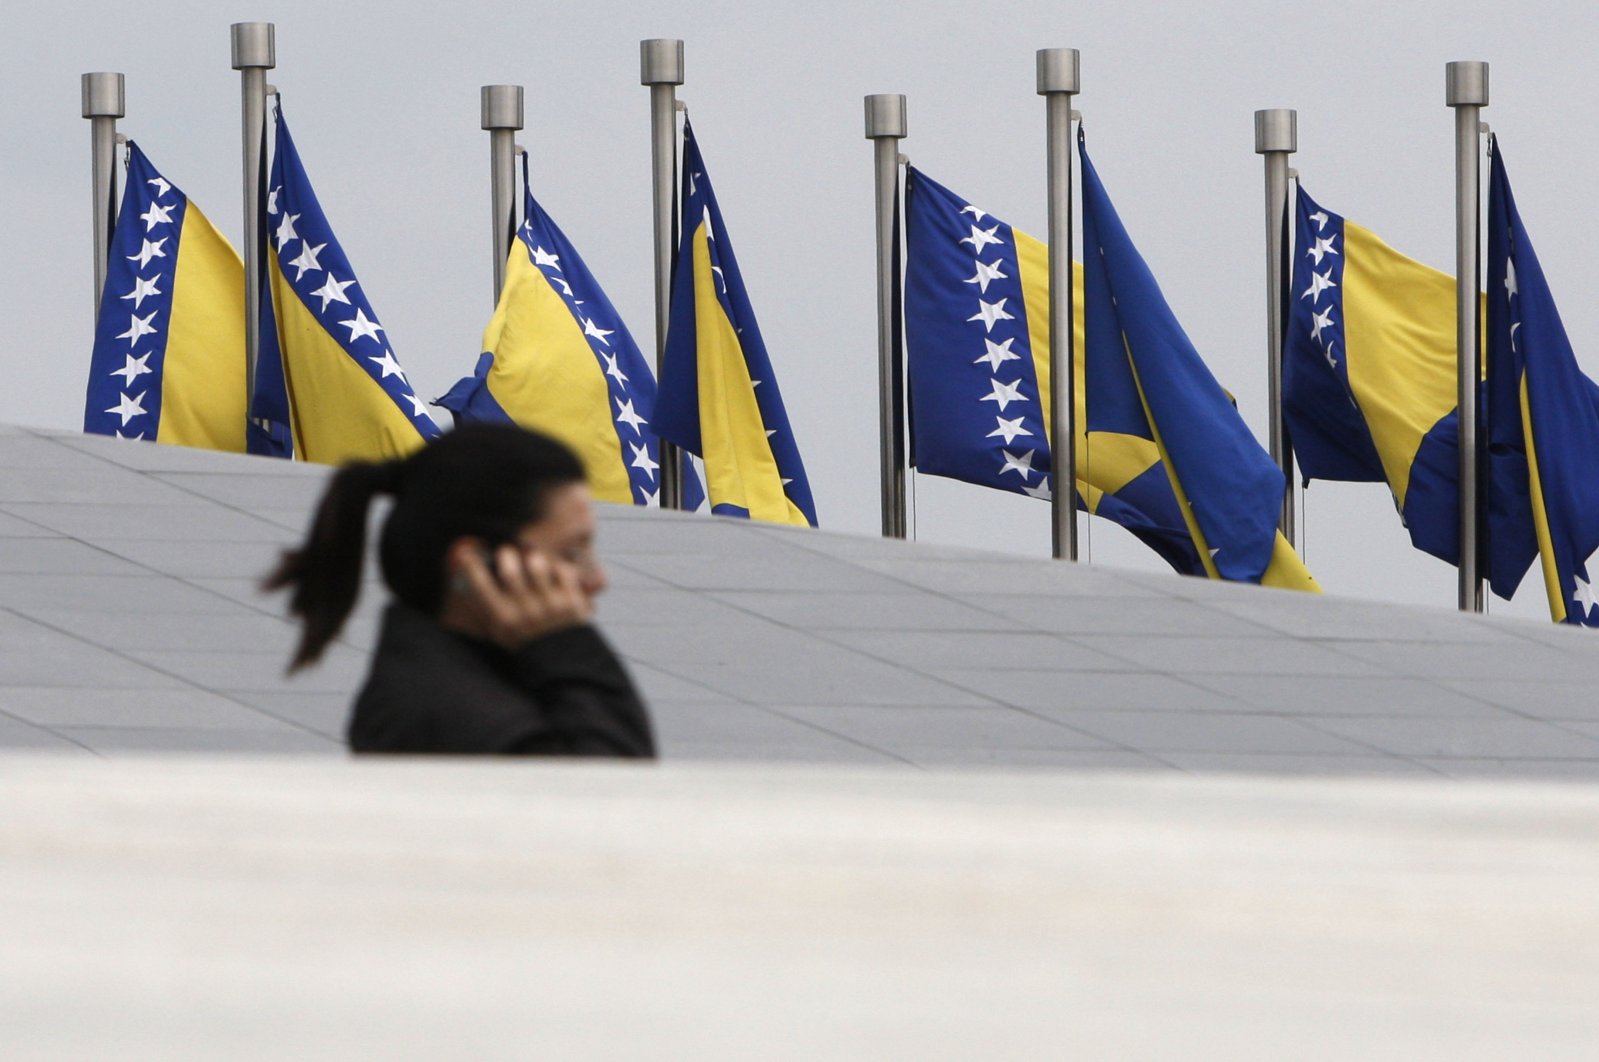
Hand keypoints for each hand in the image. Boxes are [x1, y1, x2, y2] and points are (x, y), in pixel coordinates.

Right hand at [446, 540, 593, 649]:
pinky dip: (558, 567)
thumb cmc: (528, 645)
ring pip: (537, 564)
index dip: (471, 566)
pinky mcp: (572, 600)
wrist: (563, 663)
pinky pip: (563, 570)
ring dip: (533, 559)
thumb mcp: (501, 633)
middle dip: (506, 556)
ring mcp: (550, 605)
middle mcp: (526, 612)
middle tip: (507, 554)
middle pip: (510, 570)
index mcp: (504, 621)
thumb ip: (485, 609)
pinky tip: (554, 574)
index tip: (468, 555)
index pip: (481, 586)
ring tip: (533, 564)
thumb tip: (465, 581)